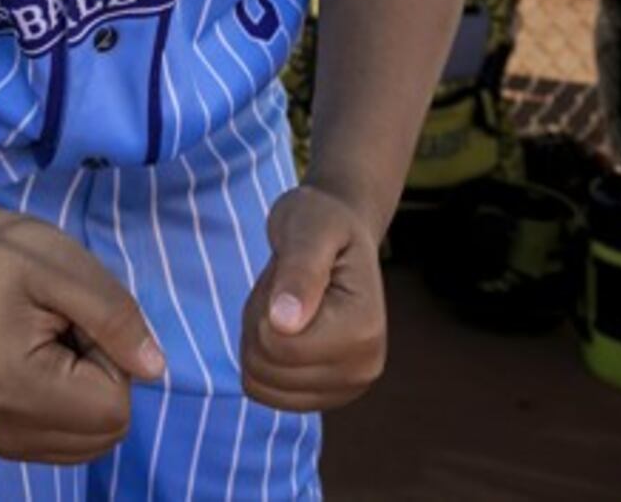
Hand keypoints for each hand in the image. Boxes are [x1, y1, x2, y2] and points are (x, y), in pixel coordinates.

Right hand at [0, 205, 163, 463]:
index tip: (72, 318)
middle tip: (61, 329)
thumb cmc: (5, 252)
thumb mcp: (68, 266)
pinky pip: (71, 441)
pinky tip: (41, 365)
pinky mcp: (0, 440)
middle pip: (107, 430)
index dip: (111, 356)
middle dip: (102, 376)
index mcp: (15, 389)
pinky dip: (72, 405)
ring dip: (88, 392)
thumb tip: (155, 371)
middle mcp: (2, 431)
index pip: (115, 406)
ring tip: (50, 344)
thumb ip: (117, 319)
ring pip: (93, 440)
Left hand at [239, 187, 386, 412]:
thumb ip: (298, 272)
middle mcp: (362, 369)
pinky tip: (286, 330)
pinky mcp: (326, 396)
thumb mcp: (307, 229)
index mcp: (363, 331)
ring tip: (285, 306)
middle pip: (265, 367)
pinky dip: (262, 360)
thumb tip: (285, 324)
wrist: (341, 233)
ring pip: (260, 382)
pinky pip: (265, 394)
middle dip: (258, 323)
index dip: (264, 307)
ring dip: (257, 340)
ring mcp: (346, 389)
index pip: (276, 344)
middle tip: (284, 288)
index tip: (288, 274)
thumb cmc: (322, 223)